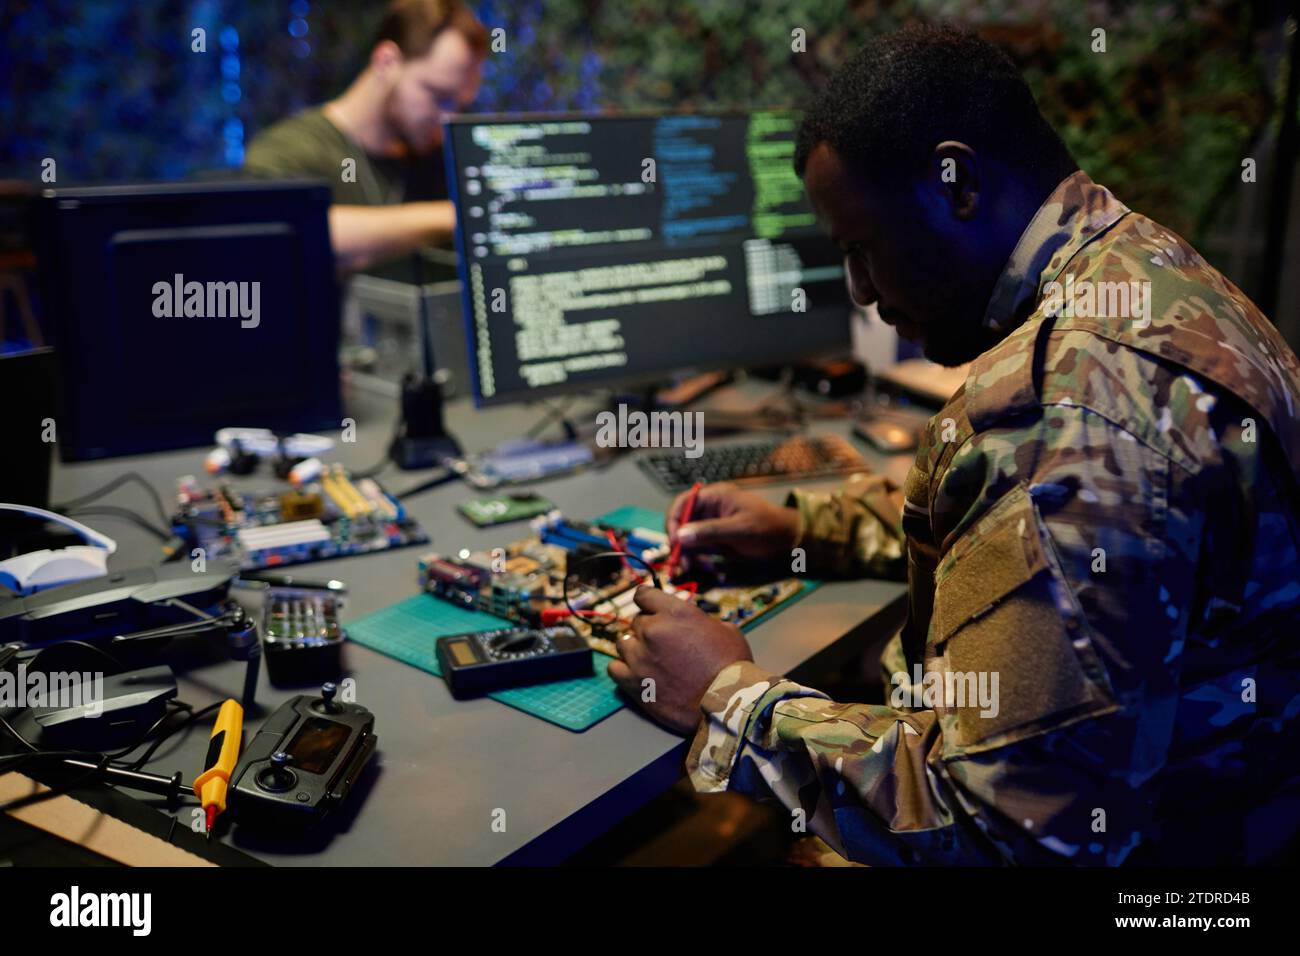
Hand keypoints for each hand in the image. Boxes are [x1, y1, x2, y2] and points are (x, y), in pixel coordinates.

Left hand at [607, 586, 752, 734]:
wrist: (726, 703)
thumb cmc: (732, 666)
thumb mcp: (725, 629)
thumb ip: (700, 621)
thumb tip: (692, 624)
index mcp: (674, 612)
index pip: (643, 595)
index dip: (648, 602)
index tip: (651, 609)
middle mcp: (652, 630)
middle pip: (636, 621)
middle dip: (648, 629)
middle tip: (662, 643)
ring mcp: (639, 657)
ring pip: (623, 643)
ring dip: (635, 647)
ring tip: (649, 658)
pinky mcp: (633, 682)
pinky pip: (614, 668)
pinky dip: (623, 668)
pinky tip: (636, 673)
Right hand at [666, 482, 800, 564]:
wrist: (789, 541)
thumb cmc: (768, 527)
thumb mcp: (740, 529)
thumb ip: (710, 531)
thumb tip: (680, 536)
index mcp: (714, 497)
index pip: (682, 503)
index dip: (673, 521)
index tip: (674, 541)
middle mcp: (709, 510)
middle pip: (681, 524)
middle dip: (680, 544)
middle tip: (682, 564)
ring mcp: (711, 526)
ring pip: (688, 540)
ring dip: (690, 556)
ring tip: (701, 568)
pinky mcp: (715, 542)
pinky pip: (699, 551)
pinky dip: (700, 561)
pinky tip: (709, 568)